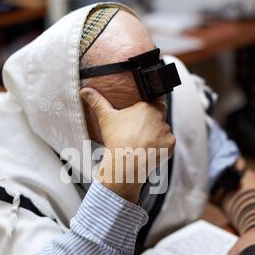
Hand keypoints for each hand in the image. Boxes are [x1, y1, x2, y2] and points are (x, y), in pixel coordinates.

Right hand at [81, 87, 175, 202]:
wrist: (125, 163)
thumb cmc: (116, 139)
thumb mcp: (106, 118)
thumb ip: (97, 101)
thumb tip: (84, 91)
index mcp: (148, 106)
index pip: (156, 99)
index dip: (150, 105)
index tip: (142, 113)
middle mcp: (161, 117)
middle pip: (159, 115)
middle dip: (151, 122)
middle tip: (138, 131)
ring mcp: (167, 132)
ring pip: (163, 130)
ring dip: (156, 134)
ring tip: (141, 142)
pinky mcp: (170, 146)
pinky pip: (166, 144)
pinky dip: (160, 147)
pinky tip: (147, 150)